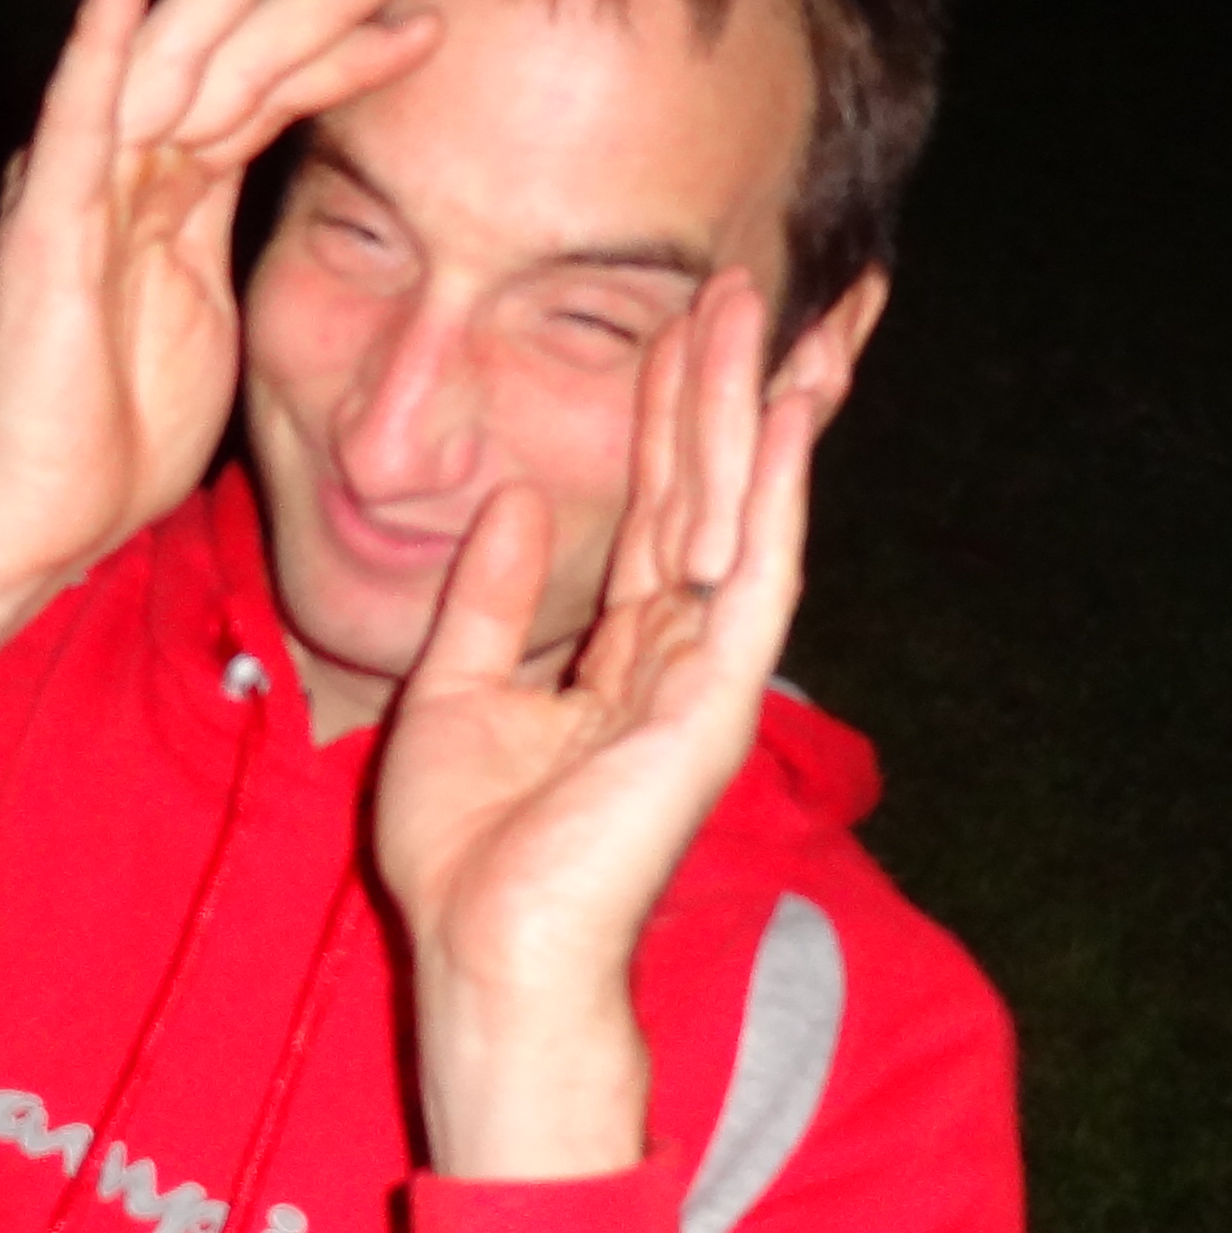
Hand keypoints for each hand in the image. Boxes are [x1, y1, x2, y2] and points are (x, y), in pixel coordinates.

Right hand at [0, 0, 433, 731]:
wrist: (31, 518)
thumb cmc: (111, 438)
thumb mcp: (214, 323)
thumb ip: (237, 250)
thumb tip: (311, 226)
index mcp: (176, 196)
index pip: (271, 96)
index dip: (346, 51)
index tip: (428, 16)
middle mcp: (128, 169)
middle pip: (234, 50)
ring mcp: (83, 185)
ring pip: (174, 52)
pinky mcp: (47, 222)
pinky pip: (78, 111)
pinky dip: (101, 33)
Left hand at [372, 271, 832, 1180]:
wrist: (487, 955)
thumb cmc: (472, 856)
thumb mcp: (453, 690)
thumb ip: (490, 597)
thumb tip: (512, 499)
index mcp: (623, 652)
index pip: (656, 505)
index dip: (668, 412)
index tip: (681, 319)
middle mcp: (678, 651)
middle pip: (709, 490)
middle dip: (725, 383)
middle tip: (743, 277)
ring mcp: (706, 676)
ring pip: (739, 514)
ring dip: (751, 409)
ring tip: (765, 308)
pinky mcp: (712, 704)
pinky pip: (751, 579)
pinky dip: (769, 495)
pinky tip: (779, 418)